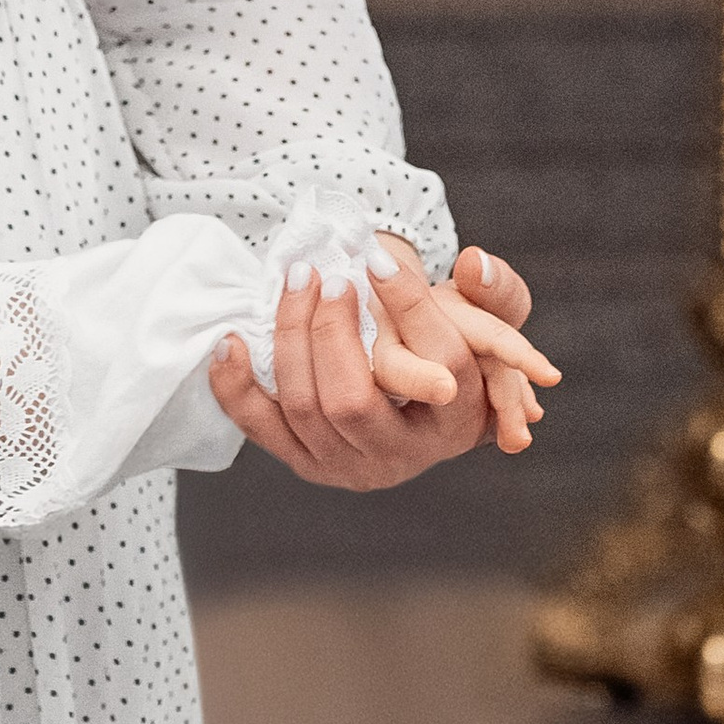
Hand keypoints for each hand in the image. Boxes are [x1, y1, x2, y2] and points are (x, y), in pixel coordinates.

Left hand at [210, 237, 539, 491]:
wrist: (407, 403)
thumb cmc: (444, 350)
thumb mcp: (483, 321)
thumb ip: (494, 291)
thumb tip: (473, 263)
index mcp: (459, 421)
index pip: (438, 363)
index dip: (410, 306)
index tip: (378, 257)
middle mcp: (406, 455)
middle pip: (352, 400)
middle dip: (330, 329)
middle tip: (326, 277)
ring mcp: (350, 466)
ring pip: (305, 407)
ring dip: (289, 338)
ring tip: (294, 283)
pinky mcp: (306, 462)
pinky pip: (260, 427)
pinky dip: (236, 385)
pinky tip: (229, 341)